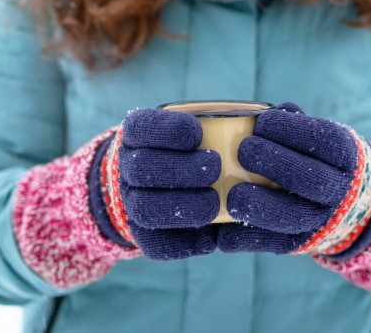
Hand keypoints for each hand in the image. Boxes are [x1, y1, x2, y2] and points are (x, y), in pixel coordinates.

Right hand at [101, 108, 221, 259]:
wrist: (158, 182)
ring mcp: (130, 202)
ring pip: (145, 208)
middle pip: (140, 168)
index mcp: (136, 135)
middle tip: (215, 167)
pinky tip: (209, 237)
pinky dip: (184, 242)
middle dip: (179, 169)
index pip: (139, 127)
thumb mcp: (194, 131)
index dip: (166, 131)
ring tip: (214, 202)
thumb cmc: (189, 148)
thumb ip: (211, 130)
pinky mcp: (142, 234)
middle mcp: (126, 167)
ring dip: (182, 206)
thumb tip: (244, 134)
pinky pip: (156, 244)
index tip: (197, 134)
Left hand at [217, 102, 370, 258]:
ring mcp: (320, 220)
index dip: (291, 131)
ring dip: (260, 206)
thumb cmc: (319, 158)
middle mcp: (337, 190)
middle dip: (274, 163)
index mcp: (343, 157)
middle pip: (310, 180)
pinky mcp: (299, 243)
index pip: (323, 141)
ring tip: (233, 195)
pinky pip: (272, 244)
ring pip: (292, 217)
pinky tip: (221, 232)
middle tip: (244, 150)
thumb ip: (295, 123)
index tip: (262, 123)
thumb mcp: (318, 137)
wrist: (348, 204)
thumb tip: (272, 112)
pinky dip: (245, 239)